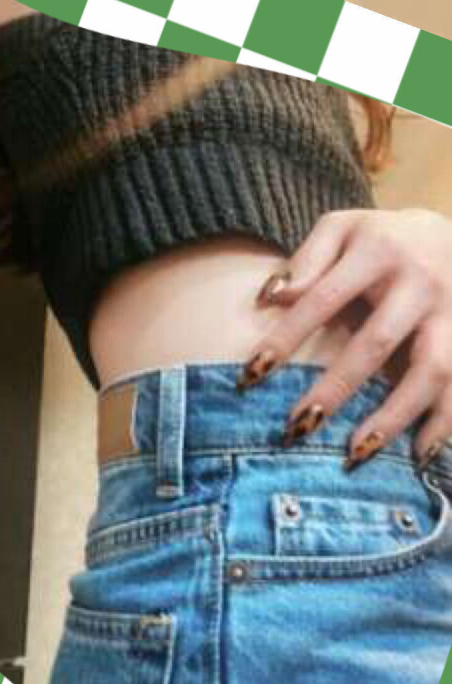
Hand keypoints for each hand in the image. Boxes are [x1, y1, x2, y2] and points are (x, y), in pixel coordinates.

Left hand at [236, 208, 451, 470]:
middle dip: (337, 389)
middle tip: (298, 427)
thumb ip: (307, 259)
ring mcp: (450, 313)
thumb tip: (270, 297)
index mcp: (377, 252)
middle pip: (376, 343)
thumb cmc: (379, 238)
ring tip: (355, 453)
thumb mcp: (342, 228)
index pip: (322, 298)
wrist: (451, 232)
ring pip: (429, 370)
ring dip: (394, 416)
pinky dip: (445, 422)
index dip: (287, 337)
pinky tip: (420, 454)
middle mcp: (418, 283)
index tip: (252, 374)